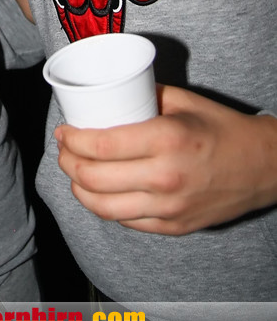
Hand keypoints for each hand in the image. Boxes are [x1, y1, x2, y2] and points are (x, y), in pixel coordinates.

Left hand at [54, 85, 276, 234]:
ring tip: (74, 172)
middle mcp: (164, 177)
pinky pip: (126, 221)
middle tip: (64, 149)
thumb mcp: (182, 101)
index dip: (71, 140)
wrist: (263, 167)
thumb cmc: (222, 128)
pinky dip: (105, 207)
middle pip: (93, 179)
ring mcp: (169, 208)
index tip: (63, 131)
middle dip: (67, 163)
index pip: (100, 146)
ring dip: (79, 189)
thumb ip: (143, 96)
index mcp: (165, 140)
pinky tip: (99, 192)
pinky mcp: (173, 227)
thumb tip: (107, 93)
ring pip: (103, 208)